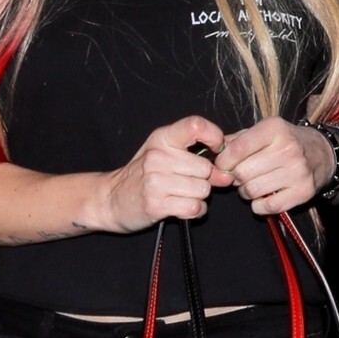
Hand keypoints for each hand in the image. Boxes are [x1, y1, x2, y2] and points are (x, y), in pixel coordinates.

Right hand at [89, 115, 233, 233]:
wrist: (111, 199)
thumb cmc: (144, 176)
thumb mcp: (165, 155)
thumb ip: (199, 158)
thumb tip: (227, 174)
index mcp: (162, 138)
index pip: (196, 126)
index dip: (214, 137)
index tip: (216, 149)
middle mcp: (157, 156)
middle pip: (206, 168)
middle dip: (205, 180)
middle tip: (188, 183)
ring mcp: (155, 181)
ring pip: (203, 190)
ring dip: (198, 197)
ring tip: (181, 196)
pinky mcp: (155, 204)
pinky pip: (194, 207)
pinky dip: (194, 211)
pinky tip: (182, 208)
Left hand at [216, 118, 330, 215]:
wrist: (322, 153)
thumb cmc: (285, 141)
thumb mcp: (264, 131)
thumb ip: (237, 140)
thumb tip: (215, 151)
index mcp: (275, 129)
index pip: (238, 149)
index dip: (223, 161)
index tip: (223, 165)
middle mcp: (288, 149)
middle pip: (242, 173)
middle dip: (235, 177)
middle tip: (241, 175)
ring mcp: (298, 171)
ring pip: (252, 191)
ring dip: (246, 191)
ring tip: (253, 183)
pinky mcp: (303, 191)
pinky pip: (267, 206)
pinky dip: (258, 205)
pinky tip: (263, 195)